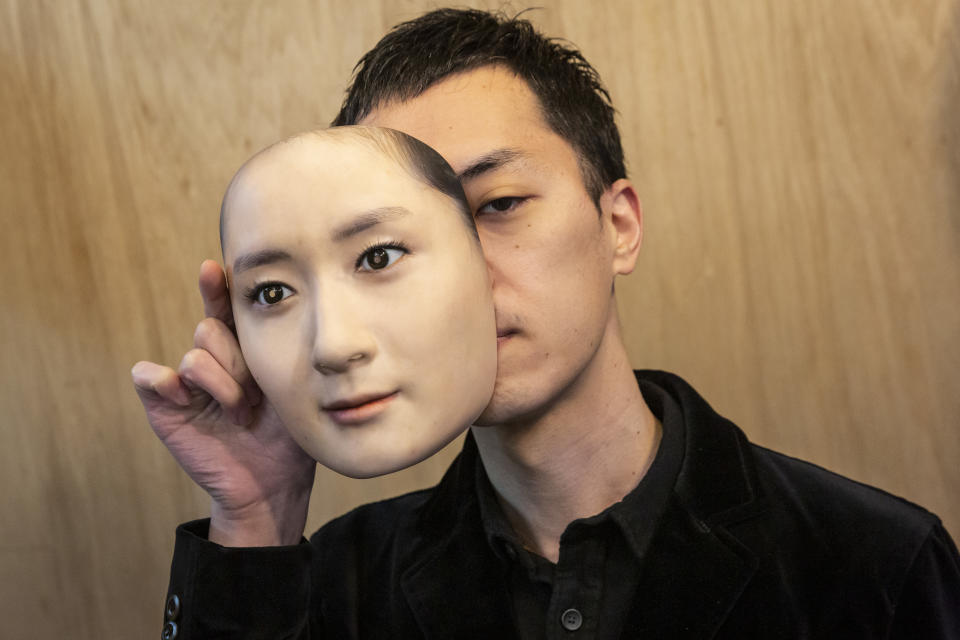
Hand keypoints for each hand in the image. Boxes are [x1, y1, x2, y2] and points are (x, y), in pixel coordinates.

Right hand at [132, 260, 315, 545]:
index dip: (217, 287)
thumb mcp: (290, 386)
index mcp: (242, 349)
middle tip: (257, 397)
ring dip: (222, 386)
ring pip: (194, 356)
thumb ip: (272, 351)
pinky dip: (164, 382)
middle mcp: (211, 359)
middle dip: (238, 363)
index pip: (225, 308)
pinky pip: (149, 375)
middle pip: (211, 330)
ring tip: (241, 413)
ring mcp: (185, 383)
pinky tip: (184, 397)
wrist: (272, 482)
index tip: (214, 268)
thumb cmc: (288, 433)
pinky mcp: (163, 406)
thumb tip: (268, 312)